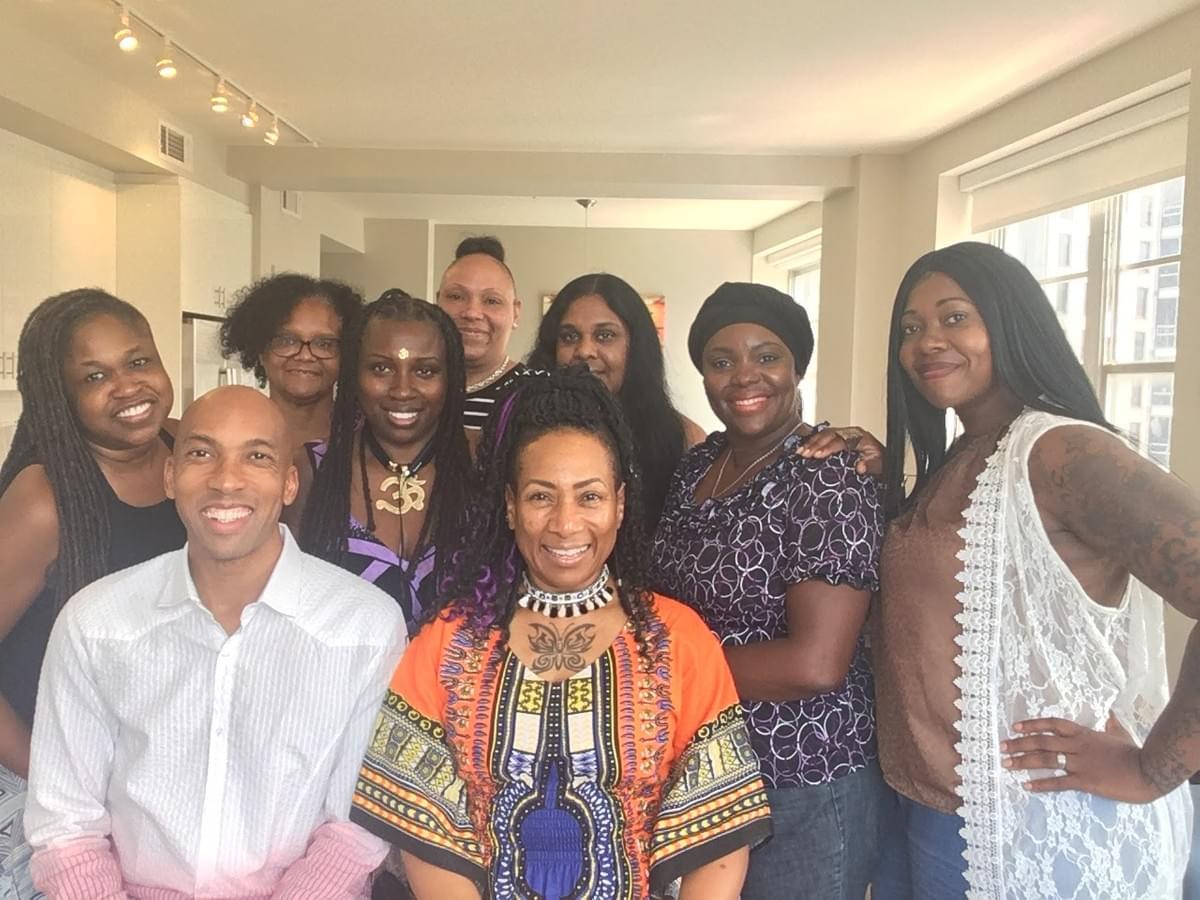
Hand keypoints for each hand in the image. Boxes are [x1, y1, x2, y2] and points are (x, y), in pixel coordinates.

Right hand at [798, 426, 884, 476]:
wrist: (881, 460)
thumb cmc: (879, 462)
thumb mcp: (880, 465)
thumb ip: (871, 465)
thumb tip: (860, 467)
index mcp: (859, 436)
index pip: (841, 439)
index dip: (828, 447)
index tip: (818, 455)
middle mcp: (849, 433)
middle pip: (829, 434)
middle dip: (815, 444)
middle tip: (805, 454)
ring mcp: (842, 434)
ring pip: (823, 434)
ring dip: (811, 443)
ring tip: (800, 452)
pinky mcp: (836, 439)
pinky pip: (822, 437)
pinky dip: (811, 443)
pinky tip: (802, 449)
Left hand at [1001, 714, 1163, 802]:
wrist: (1148, 770)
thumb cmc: (1134, 752)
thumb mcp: (1119, 734)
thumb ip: (1110, 726)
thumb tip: (1110, 716)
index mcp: (1083, 734)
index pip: (1052, 724)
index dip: (1032, 724)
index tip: (1015, 726)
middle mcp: (1077, 746)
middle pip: (1042, 741)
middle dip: (1019, 743)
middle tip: (1001, 747)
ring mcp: (1080, 763)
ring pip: (1046, 759)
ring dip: (1023, 761)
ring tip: (1006, 764)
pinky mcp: (1085, 781)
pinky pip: (1058, 782)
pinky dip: (1041, 783)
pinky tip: (1027, 785)